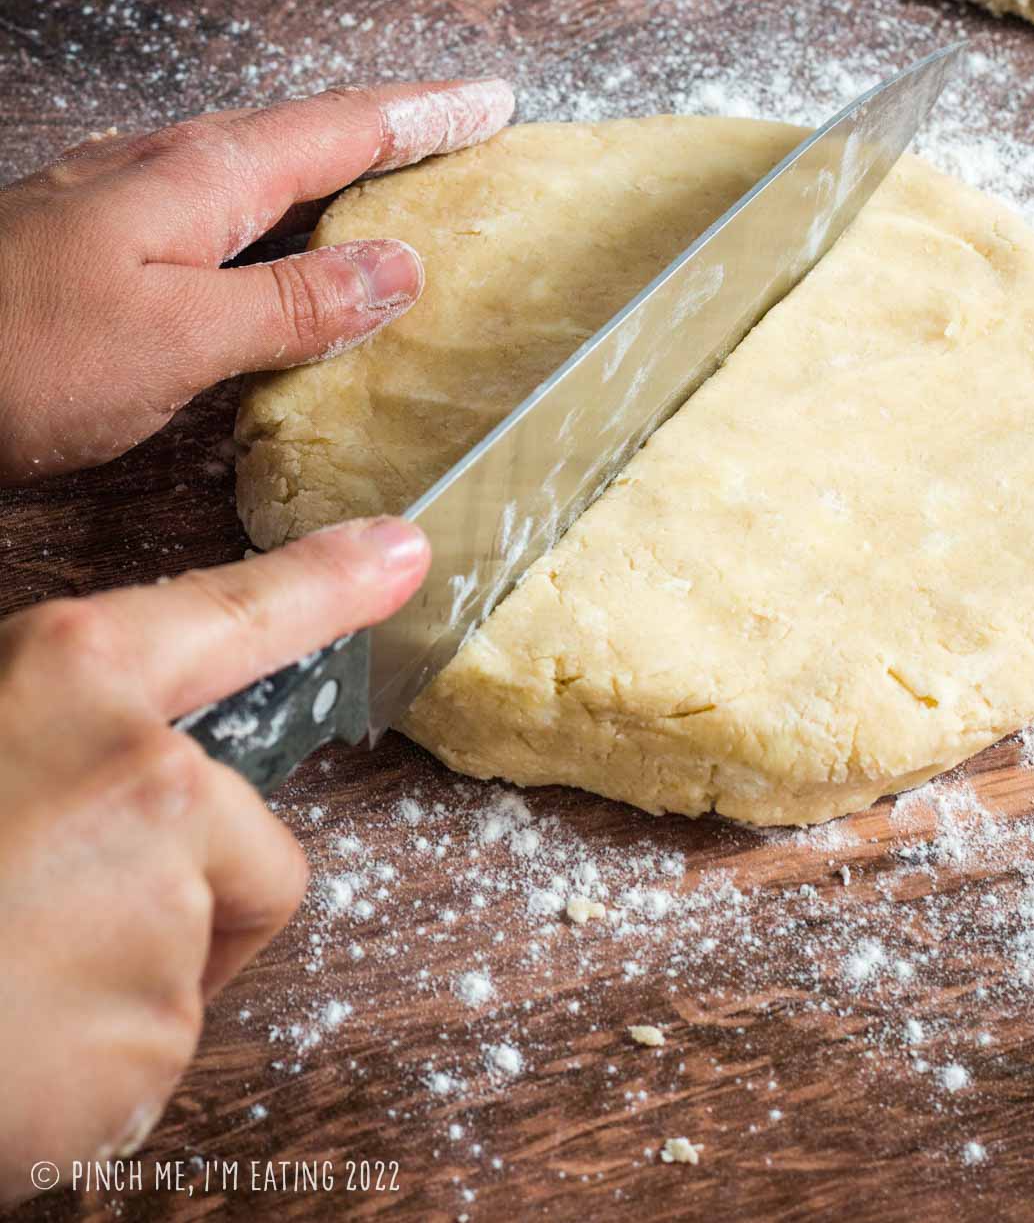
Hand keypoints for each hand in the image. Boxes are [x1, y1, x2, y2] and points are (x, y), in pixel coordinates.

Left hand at [0, 78, 512, 483]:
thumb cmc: (17, 357)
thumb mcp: (176, 340)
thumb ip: (293, 305)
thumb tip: (400, 267)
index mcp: (202, 177)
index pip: (345, 127)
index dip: (427, 116)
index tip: (496, 100)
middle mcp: (165, 169)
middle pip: (306, 134)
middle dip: (390, 131)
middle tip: (459, 133)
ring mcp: (122, 201)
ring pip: (258, 171)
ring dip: (332, 171)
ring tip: (389, 183)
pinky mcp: (94, 244)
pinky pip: (217, 212)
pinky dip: (276, 217)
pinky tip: (274, 252)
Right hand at [0, 514, 429, 1201]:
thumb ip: (33, 720)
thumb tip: (85, 730)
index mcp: (71, 679)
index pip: (235, 611)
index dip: (326, 580)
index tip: (405, 554)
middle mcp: (147, 777)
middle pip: (241, 840)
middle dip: (183, 894)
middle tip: (49, 921)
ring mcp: (161, 908)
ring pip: (191, 951)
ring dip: (121, 981)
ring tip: (7, 984)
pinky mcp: (153, 1036)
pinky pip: (153, 1047)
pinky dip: (95, 1066)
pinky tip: (13, 1051)